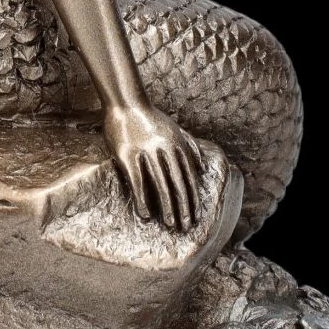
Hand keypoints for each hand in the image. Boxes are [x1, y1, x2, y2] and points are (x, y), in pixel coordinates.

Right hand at [103, 104, 203, 230]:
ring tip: (170, 224)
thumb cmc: (150, 117)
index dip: (193, 198)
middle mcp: (165, 149)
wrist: (126, 102)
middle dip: (184, 207)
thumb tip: (202, 168)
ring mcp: (146, 152)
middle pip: (178, 184)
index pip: (190, 176)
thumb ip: (190, 146)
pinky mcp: (127, 155)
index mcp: (178, 144)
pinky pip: (137, 182)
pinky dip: (142, 200)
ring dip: (167, 207)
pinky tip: (145, 214)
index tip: (196, 215)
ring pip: (160, 185)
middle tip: (186, 226)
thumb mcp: (175, 128)